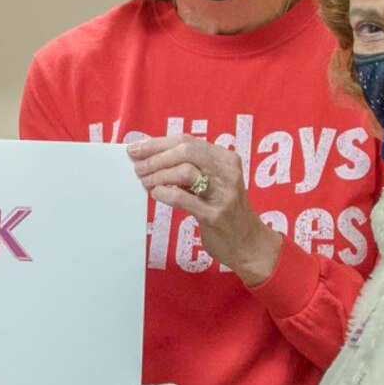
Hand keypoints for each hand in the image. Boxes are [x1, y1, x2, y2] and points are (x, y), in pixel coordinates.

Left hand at [127, 135, 281, 285]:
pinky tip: (156, 194)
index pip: (187, 141)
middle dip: (155, 158)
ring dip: (158, 175)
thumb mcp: (212, 183)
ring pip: (185, 171)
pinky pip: (184, 199)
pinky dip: (165, 194)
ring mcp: (223, 193)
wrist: (247, 243)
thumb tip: (149, 157)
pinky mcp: (215, 215)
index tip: (135, 148)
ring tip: (145, 182)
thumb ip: (189, 168)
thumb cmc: (222, 210)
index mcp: (225, 158)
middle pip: (186, 151)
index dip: (157, 143)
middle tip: (137, 167)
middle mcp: (227, 172)